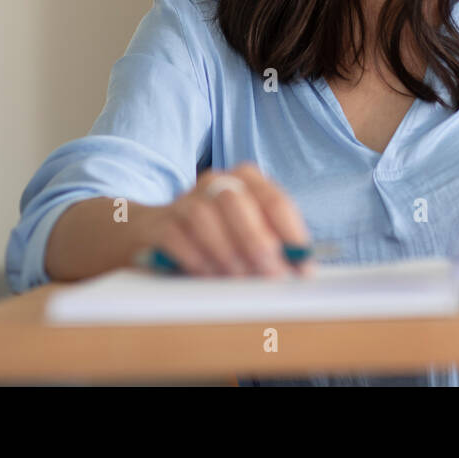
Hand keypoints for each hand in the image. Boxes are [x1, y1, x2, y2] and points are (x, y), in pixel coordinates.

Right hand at [137, 165, 314, 277]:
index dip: (292, 236)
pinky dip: (198, 259)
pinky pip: (179, 237)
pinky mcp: (161, 222)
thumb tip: (301, 268)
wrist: (155, 233)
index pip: (275, 201)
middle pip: (238, 203)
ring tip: (240, 278)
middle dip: (257, 242)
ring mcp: (185, 199)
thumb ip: (274, 244)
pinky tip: (211, 275)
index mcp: (246, 179)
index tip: (303, 268)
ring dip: (227, 252)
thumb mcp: (248, 234)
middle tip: (271, 275)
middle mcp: (216, 181)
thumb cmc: (215, 237)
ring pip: (205, 218)